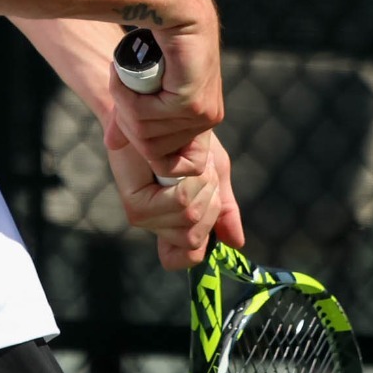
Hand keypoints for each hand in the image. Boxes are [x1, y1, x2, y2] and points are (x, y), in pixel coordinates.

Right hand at [102, 22, 225, 179]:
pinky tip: (124, 72)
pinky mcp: (191, 104)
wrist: (171, 4)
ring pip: (144, 135)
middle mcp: (205, 122)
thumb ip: (131, 119)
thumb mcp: (141, 89)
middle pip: (150, 151)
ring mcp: (201, 115)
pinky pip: (143, 116)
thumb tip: (113, 145)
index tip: (130, 115)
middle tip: (124, 83)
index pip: (174, 167)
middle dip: (127, 119)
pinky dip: (124, 94)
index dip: (144, 147)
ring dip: (123, 102)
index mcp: (198, 121)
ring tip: (125, 71)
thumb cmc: (154, 43)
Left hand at [106, 128, 244, 270]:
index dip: (204, 241)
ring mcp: (144, 217)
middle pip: (195, 238)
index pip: (188, 257)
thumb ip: (224, 211)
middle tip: (198, 173)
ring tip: (189, 166)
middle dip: (209, 202)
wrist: (159, 115)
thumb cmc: (184, 143)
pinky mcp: (136, 204)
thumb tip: (237, 244)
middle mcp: (156, 226)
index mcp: (173, 225)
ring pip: (189, 219)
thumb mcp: (214, 177)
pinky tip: (178, 166)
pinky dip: (189, 182)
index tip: (209, 205)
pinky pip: (179, 203)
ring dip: (201, 187)